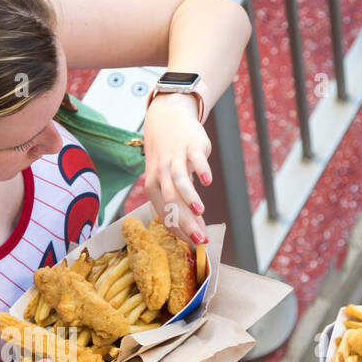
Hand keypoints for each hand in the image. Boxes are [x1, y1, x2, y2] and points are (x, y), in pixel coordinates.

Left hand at [142, 93, 211, 245]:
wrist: (167, 117)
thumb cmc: (168, 155)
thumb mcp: (169, 179)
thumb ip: (183, 204)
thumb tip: (198, 229)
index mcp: (154, 186)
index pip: (165, 214)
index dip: (180, 230)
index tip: (195, 244)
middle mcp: (161, 174)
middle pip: (171, 202)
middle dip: (186, 223)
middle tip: (201, 239)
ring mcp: (175, 159)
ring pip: (179, 182)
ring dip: (189, 197)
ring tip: (200, 211)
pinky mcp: (190, 146)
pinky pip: (194, 159)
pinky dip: (200, 170)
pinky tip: (207, 181)